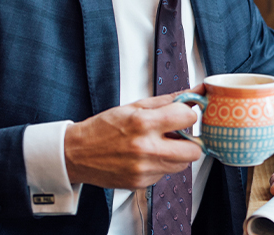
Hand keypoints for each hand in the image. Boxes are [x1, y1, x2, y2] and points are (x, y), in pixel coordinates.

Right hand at [63, 89, 203, 188]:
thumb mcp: (135, 106)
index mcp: (143, 123)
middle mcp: (146, 148)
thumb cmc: (104, 127)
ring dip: (177, 154)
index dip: (188, 115)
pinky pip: (165, 174)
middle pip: (194, 150)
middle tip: (178, 135)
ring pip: (183, 165)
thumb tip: (197, 91)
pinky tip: (146, 157)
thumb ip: (169, 100)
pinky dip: (161, 165)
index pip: (188, 117)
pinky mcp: (141, 182)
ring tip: (160, 145)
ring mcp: (144, 169)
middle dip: (190, 141)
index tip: (182, 115)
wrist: (76, 153)